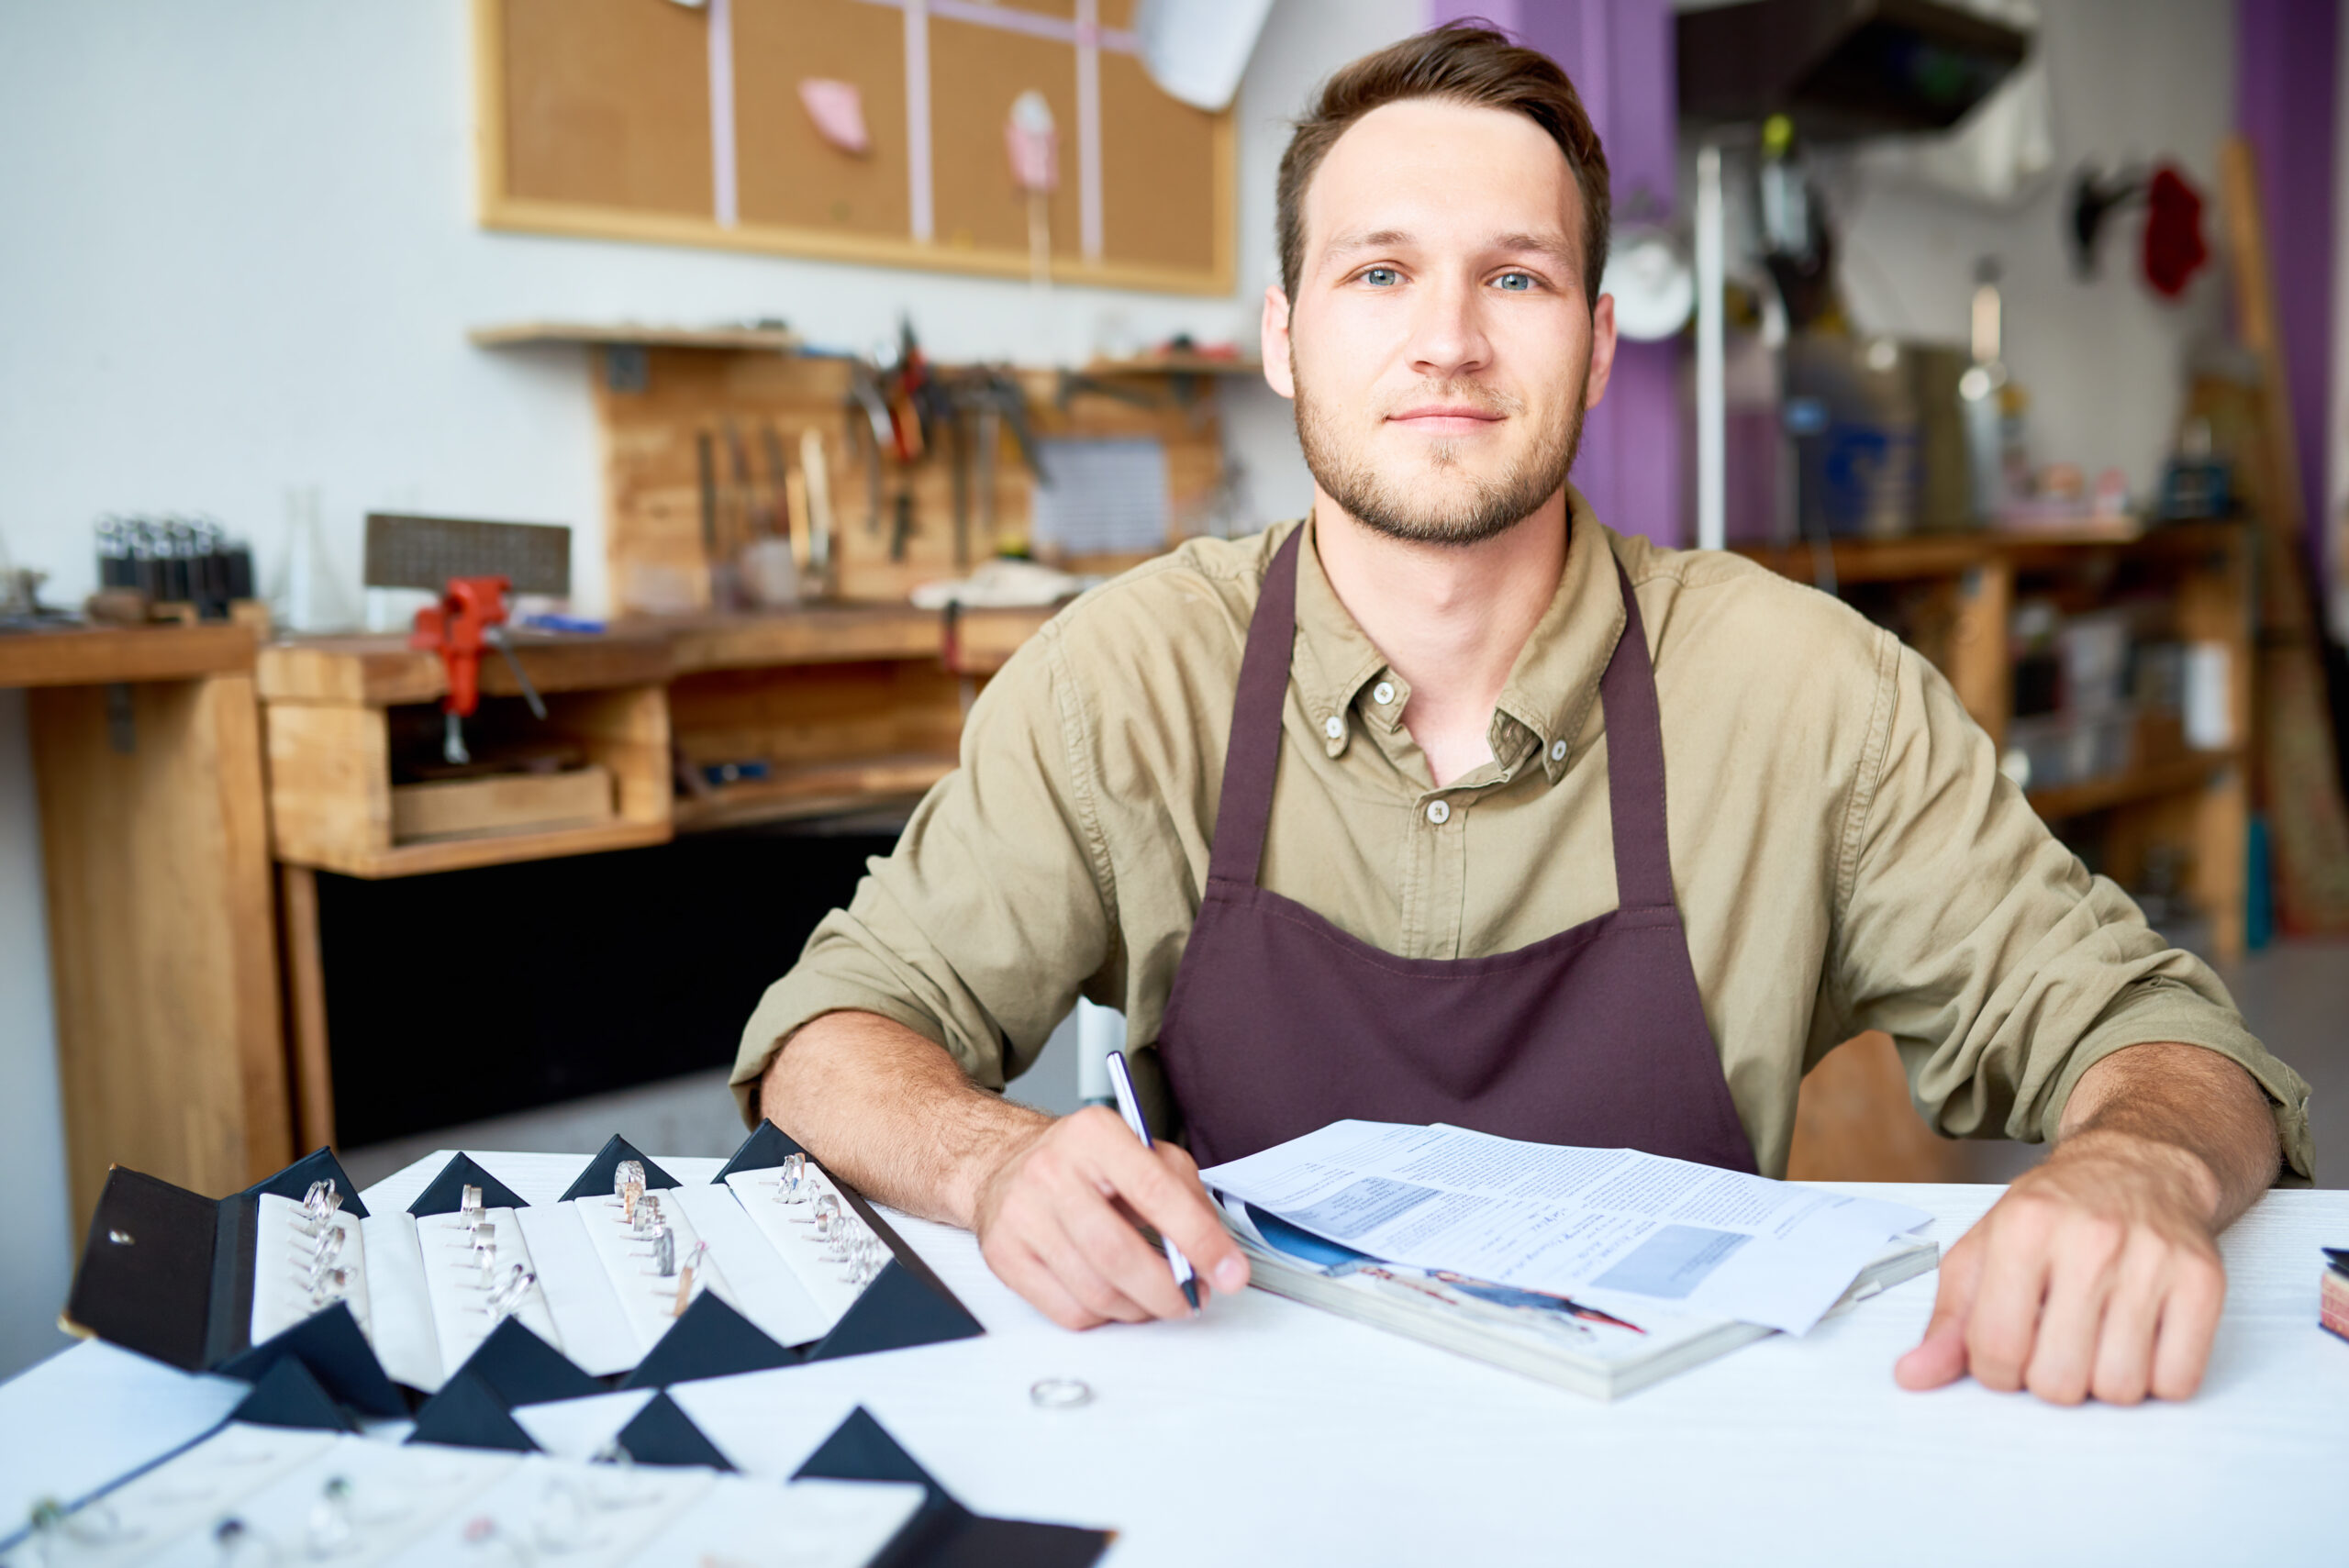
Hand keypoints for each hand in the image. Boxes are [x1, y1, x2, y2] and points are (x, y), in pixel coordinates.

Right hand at [972, 1105, 1249, 1328]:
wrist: (1005, 1163)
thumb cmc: (1083, 1162)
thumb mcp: (1142, 1152)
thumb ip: (1185, 1194)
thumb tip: (1215, 1252)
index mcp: (1094, 1135)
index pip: (1156, 1192)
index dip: (1200, 1240)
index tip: (1229, 1272)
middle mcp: (1052, 1171)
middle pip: (1119, 1253)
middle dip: (1169, 1289)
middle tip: (1194, 1297)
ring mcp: (1021, 1215)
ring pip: (1096, 1291)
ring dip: (1141, 1308)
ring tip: (1157, 1298)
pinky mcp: (1004, 1255)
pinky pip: (1068, 1312)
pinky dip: (1105, 1317)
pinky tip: (1117, 1297)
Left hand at [1895, 1130, 2227, 1403]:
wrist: (2138, 1166)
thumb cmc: (2054, 1213)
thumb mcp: (1985, 1248)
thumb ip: (1948, 1318)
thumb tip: (1913, 1376)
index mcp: (2023, 1227)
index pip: (1995, 1347)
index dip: (1994, 1371)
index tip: (2005, 1354)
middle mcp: (2089, 1239)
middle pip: (2058, 1380)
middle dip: (2048, 1378)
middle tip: (2053, 1343)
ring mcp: (2151, 1260)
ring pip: (2119, 1388)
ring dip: (2102, 1381)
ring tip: (2095, 1339)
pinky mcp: (2203, 1281)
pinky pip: (2178, 1380)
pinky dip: (2156, 1379)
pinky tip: (2139, 1341)